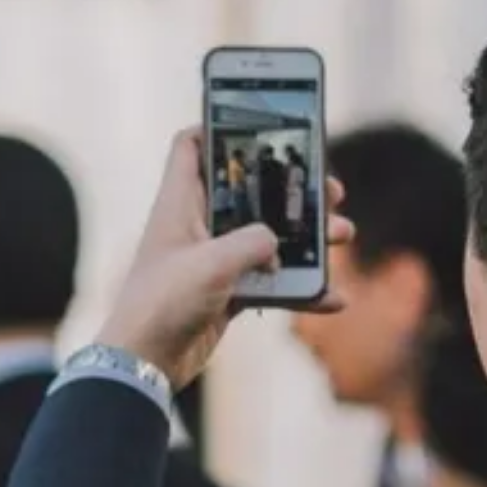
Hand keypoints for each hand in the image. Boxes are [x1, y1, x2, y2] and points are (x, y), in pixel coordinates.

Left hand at [96, 127, 354, 388]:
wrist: (144, 364)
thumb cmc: (162, 305)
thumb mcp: (211, 265)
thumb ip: (252, 242)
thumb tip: (276, 243)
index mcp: (181, 203)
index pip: (191, 146)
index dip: (217, 126)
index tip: (257, 122)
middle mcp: (197, 226)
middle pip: (249, 190)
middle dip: (290, 188)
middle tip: (327, 188)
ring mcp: (214, 260)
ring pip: (268, 236)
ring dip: (307, 237)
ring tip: (342, 234)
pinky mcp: (227, 292)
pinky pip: (272, 281)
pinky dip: (301, 288)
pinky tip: (332, 297)